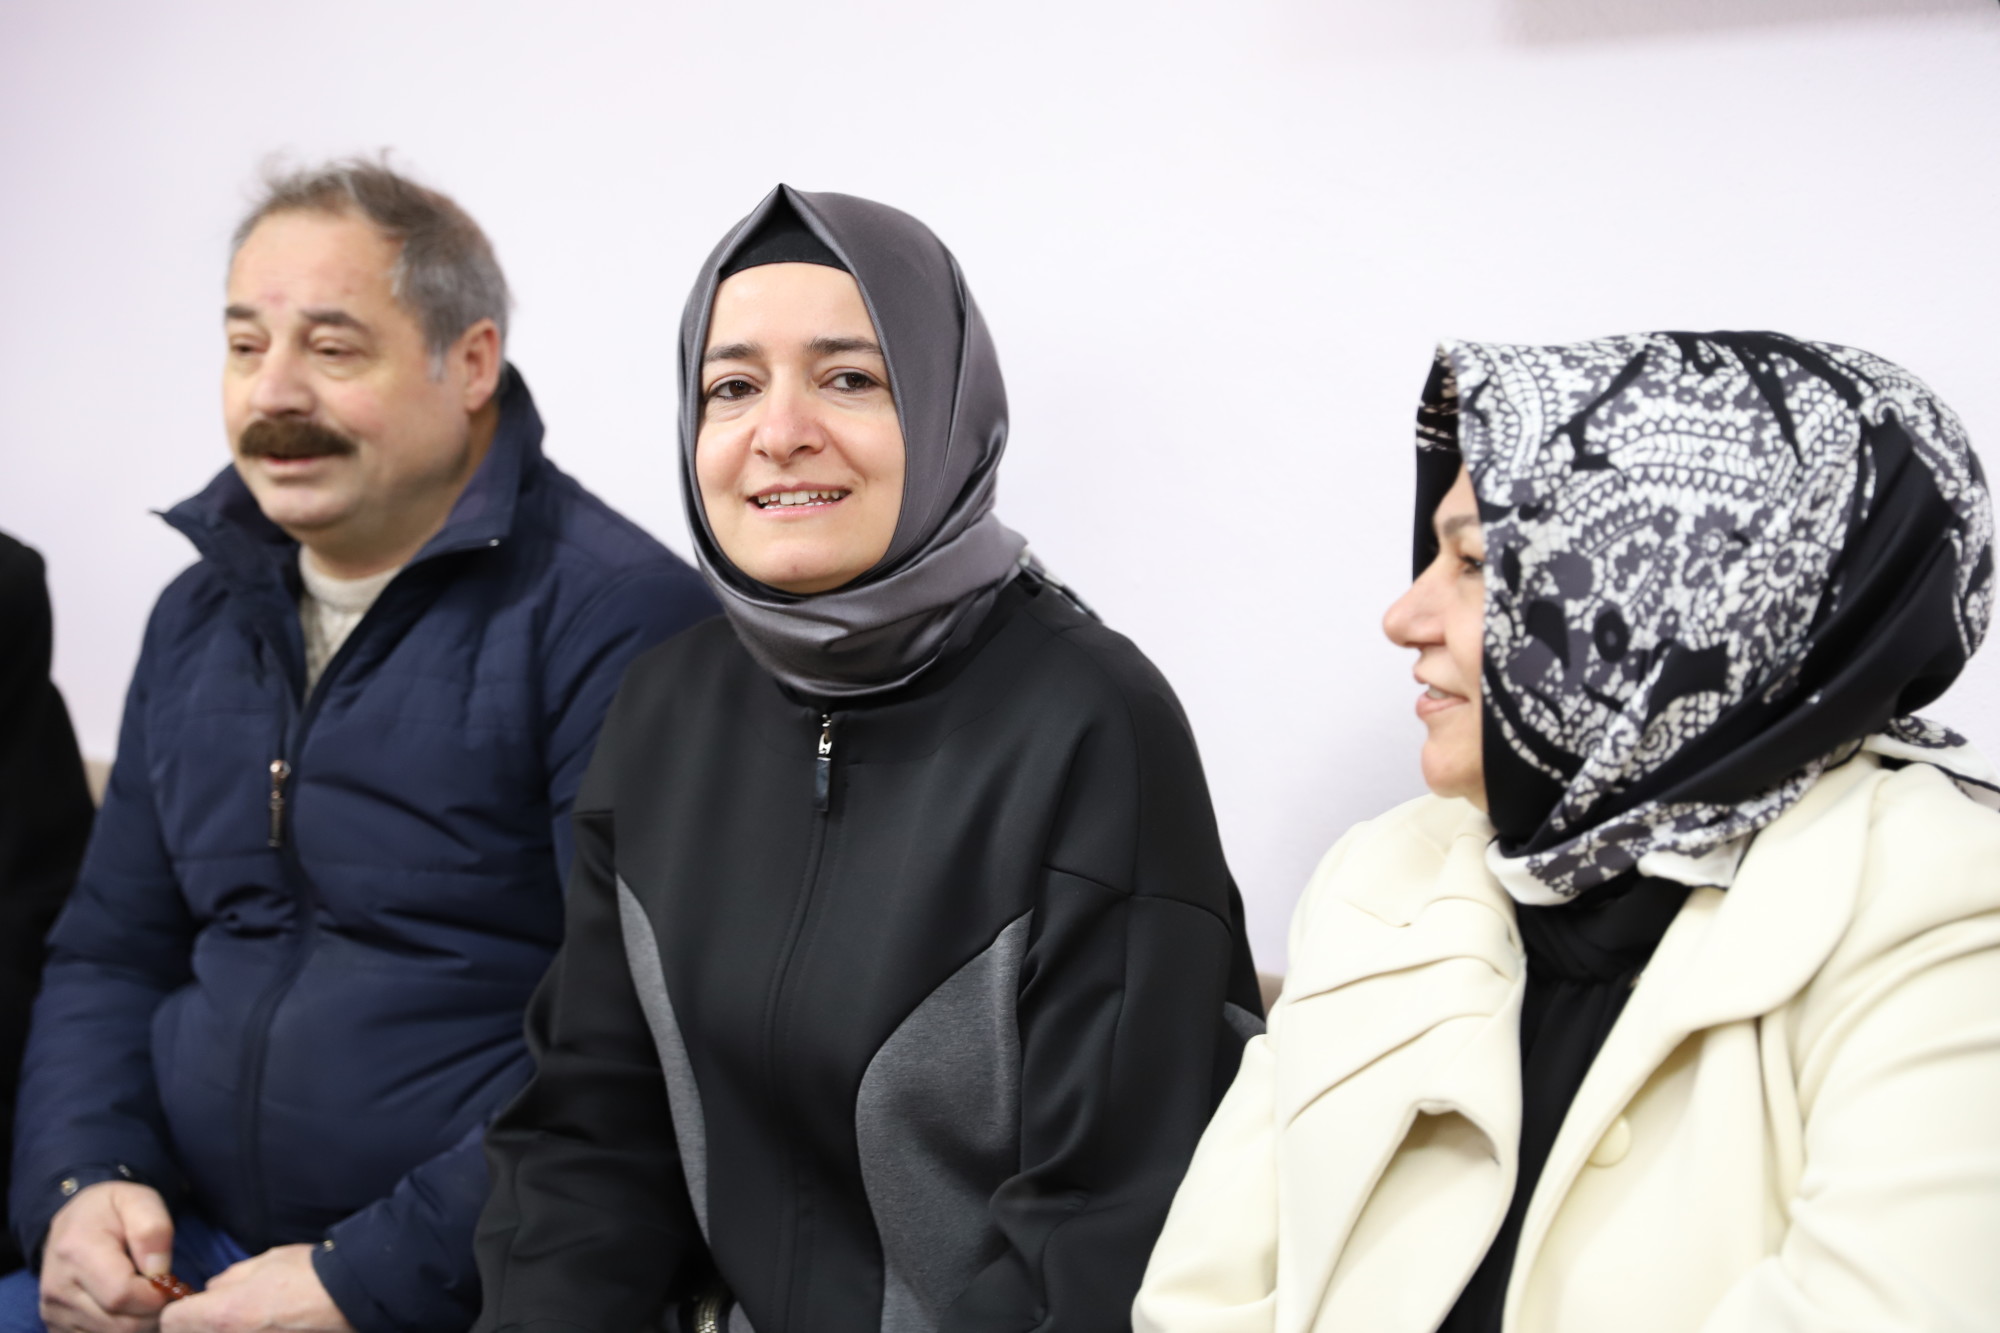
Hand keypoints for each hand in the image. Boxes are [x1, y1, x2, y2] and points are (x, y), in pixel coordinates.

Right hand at [38, 1181, 174, 1332]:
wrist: (72, 1222)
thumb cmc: (110, 1210)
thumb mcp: (137, 1201)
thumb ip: (153, 1230)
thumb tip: (158, 1272)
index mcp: (77, 1252)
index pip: (121, 1294)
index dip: (155, 1296)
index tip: (168, 1283)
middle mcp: (58, 1288)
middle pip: (118, 1324)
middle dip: (152, 1314)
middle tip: (164, 1294)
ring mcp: (53, 1311)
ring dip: (139, 1324)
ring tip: (147, 1299)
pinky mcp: (56, 1326)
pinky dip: (121, 1331)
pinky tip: (130, 1311)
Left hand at [159, 1245, 352, 1332]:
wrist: (352, 1296)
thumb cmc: (310, 1273)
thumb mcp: (265, 1261)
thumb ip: (230, 1278)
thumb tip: (212, 1290)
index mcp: (223, 1313)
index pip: (173, 1320)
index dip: (181, 1310)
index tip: (192, 1306)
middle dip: (198, 1326)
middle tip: (221, 1315)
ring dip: (222, 1330)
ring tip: (244, 1320)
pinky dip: (247, 1332)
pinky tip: (263, 1325)